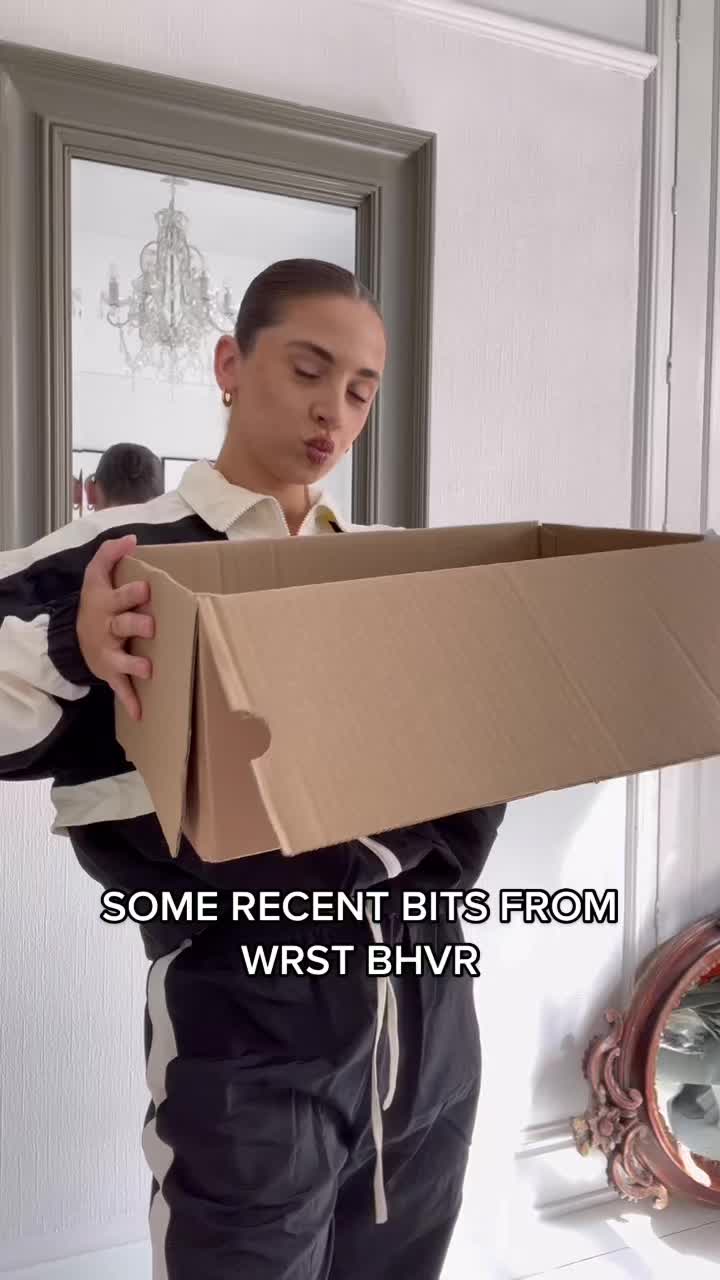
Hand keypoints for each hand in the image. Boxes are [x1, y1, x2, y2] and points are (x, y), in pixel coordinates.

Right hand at [77, 534, 153, 720]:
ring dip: (134, 665)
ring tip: (148, 669)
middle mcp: (107, 628)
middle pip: (122, 625)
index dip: (131, 592)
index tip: (146, 588)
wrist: (74, 636)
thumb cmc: (97, 602)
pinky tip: (142, 713)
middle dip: (136, 625)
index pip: (119, 595)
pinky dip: (130, 701)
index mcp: (106, 603)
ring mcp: (108, 652)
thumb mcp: (97, 576)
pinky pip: (120, 687)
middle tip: (151, 626)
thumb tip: (132, 537)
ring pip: (120, 659)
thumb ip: (110, 553)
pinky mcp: (110, 672)